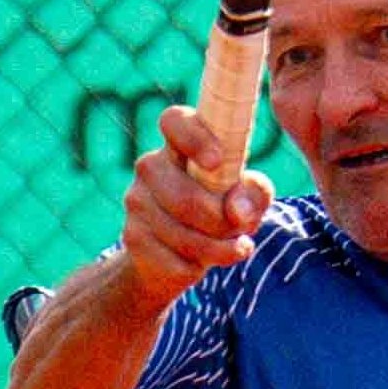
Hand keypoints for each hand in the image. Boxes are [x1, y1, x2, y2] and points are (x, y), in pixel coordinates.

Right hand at [118, 105, 274, 305]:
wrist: (172, 258)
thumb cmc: (218, 212)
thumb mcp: (246, 199)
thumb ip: (255, 194)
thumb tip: (237, 211)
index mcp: (179, 145)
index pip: (174, 121)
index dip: (194, 138)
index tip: (217, 162)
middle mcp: (150, 167)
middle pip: (185, 197)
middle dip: (220, 222)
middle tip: (241, 230)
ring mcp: (137, 202)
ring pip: (183, 234)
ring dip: (218, 249)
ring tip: (234, 248)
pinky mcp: (132, 238)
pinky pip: (176, 260)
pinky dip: (198, 267)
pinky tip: (200, 262)